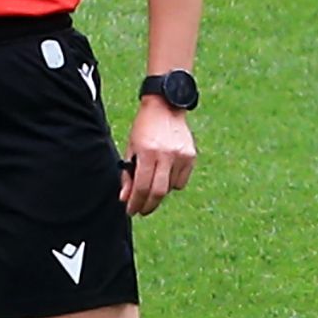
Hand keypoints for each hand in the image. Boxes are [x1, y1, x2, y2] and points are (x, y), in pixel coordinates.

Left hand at [125, 101, 196, 215]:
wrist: (165, 106)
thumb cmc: (143, 128)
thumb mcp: (130, 148)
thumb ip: (127, 174)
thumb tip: (125, 198)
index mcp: (147, 152)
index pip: (142, 187)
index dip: (135, 203)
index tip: (131, 211)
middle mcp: (166, 155)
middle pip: (158, 192)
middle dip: (148, 205)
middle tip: (141, 210)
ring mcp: (181, 156)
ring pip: (171, 188)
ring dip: (159, 193)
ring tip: (151, 186)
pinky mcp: (191, 156)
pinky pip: (181, 181)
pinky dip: (172, 184)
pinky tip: (164, 175)